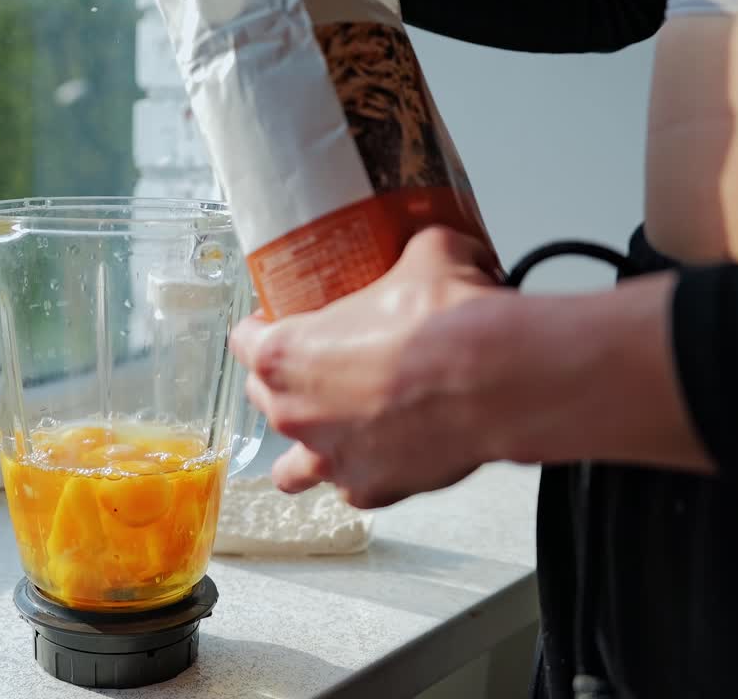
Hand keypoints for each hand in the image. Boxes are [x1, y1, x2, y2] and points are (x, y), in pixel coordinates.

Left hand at [230, 227, 507, 508]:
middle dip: (287, 383)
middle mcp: (295, 412)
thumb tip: (432, 248)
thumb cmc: (446, 324)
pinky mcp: (371, 488)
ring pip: (293, 468)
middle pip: (265, 398)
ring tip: (334, 431)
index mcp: (285, 354)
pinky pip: (353, 488)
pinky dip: (365, 474)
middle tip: (320, 367)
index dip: (260, 329)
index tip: (276, 323)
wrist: (494, 379)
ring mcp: (330, 457)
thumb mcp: (426, 256)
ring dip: (308, 449)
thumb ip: (411, 253)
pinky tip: (385, 455)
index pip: (244, 342)